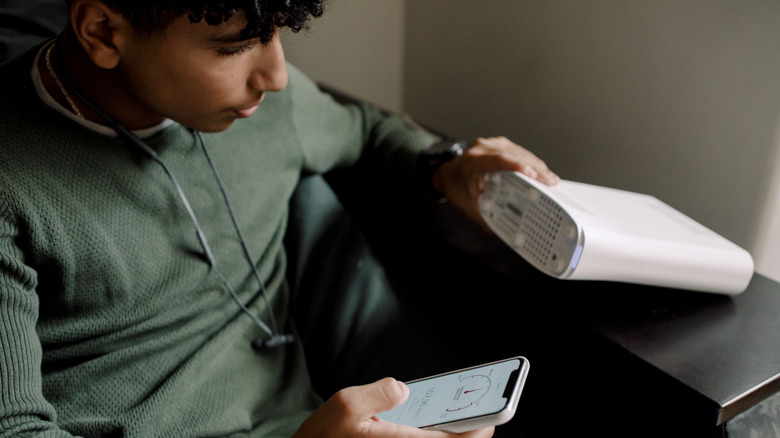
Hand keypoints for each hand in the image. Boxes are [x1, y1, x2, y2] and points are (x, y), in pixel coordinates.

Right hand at [293, 377, 494, 437]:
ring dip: (449, 435)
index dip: (476, 432)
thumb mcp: (344, 405)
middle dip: (467, 434)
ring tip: (462, 415)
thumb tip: (403, 389)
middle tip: (481, 416)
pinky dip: (431, 435)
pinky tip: (431, 421)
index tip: (490, 420)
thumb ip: (377, 393)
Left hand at [432, 136, 558, 226]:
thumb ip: (483, 217)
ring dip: (536, 165)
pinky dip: (531, 162)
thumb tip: (500, 231)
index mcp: (473, 161)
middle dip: (535, 169)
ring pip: (519, 151)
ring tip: (550, 179)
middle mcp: (482, 148)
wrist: (447, 173)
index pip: (498, 159)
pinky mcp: (500, 145)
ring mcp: (492, 144)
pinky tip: (541, 172)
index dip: (517, 165)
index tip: (532, 174)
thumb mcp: (467, 205)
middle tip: (550, 182)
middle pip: (513, 154)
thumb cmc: (456, 186)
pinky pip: (518, 151)